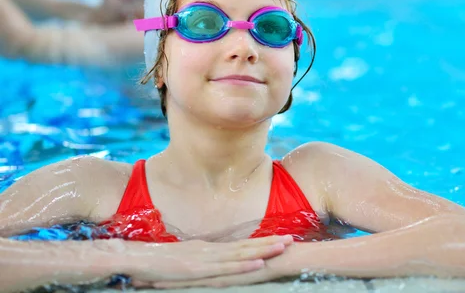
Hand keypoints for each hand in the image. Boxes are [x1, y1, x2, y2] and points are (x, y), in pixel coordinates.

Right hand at [123, 235, 293, 286]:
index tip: (278, 238)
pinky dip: (242, 263)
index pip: (239, 245)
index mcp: (206, 250)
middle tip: (292, 239)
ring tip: (283, 246)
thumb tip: (208, 265)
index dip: (260, 241)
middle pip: (245, 246)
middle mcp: (209, 251)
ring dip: (263, 249)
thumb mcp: (179, 262)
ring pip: (239, 253)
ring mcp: (203, 258)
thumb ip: (195, 262)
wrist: (130, 257)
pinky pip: (223, 266)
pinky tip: (257, 262)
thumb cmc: (152, 262)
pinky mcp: (195, 268)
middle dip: (269, 243)